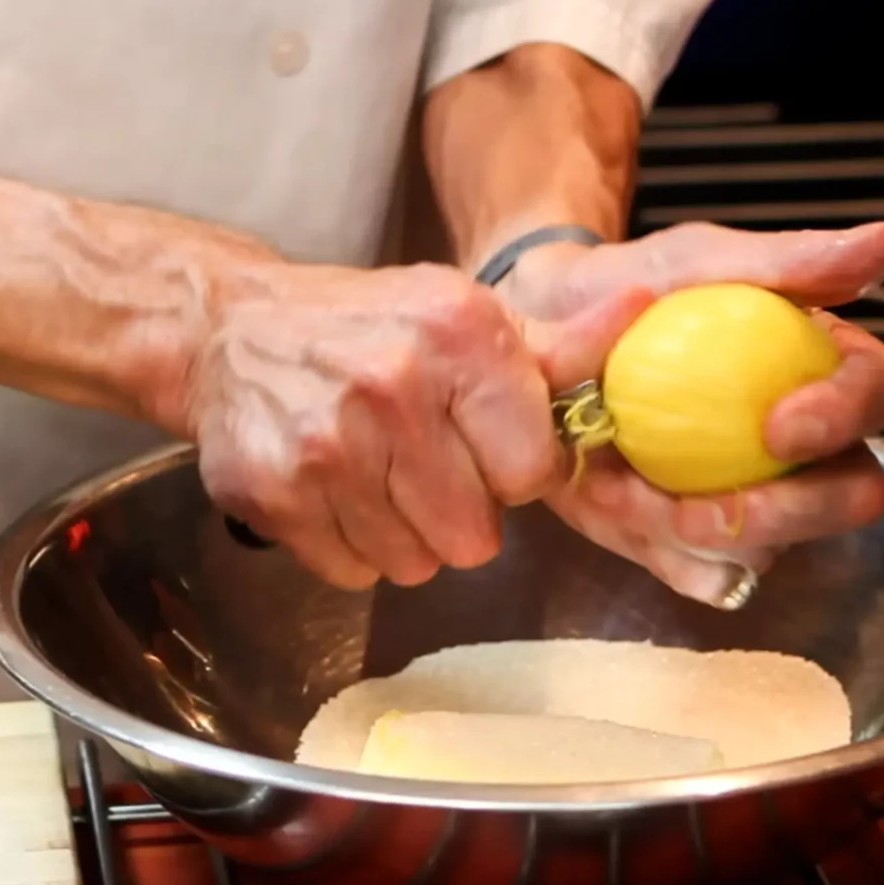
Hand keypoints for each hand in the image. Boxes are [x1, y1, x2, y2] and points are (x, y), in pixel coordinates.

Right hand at [174, 261, 571, 589]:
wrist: (235, 330)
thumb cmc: (370, 329)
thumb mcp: (466, 320)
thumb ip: (560, 343)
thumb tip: (648, 311)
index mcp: (459, 334)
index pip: (533, 475)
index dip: (512, 473)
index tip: (483, 448)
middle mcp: (393, 384)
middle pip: (476, 538)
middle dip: (457, 512)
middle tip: (421, 463)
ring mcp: (327, 443)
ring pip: (414, 564)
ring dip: (403, 533)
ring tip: (373, 472)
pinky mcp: (274, 491)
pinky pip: (353, 573)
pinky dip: (350, 544)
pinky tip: (333, 490)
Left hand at [501, 222, 883, 607]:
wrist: (543, 331)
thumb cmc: (627, 287)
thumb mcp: (693, 263)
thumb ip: (783, 261)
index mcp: (821, 372)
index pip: (878, 396)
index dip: (846, 418)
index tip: (779, 423)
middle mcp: (803, 448)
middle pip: (848, 496)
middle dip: (789, 512)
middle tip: (701, 499)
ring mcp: (749, 500)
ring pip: (771, 551)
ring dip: (704, 537)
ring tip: (621, 490)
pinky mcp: (691, 541)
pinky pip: (706, 576)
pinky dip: (667, 558)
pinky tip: (618, 511)